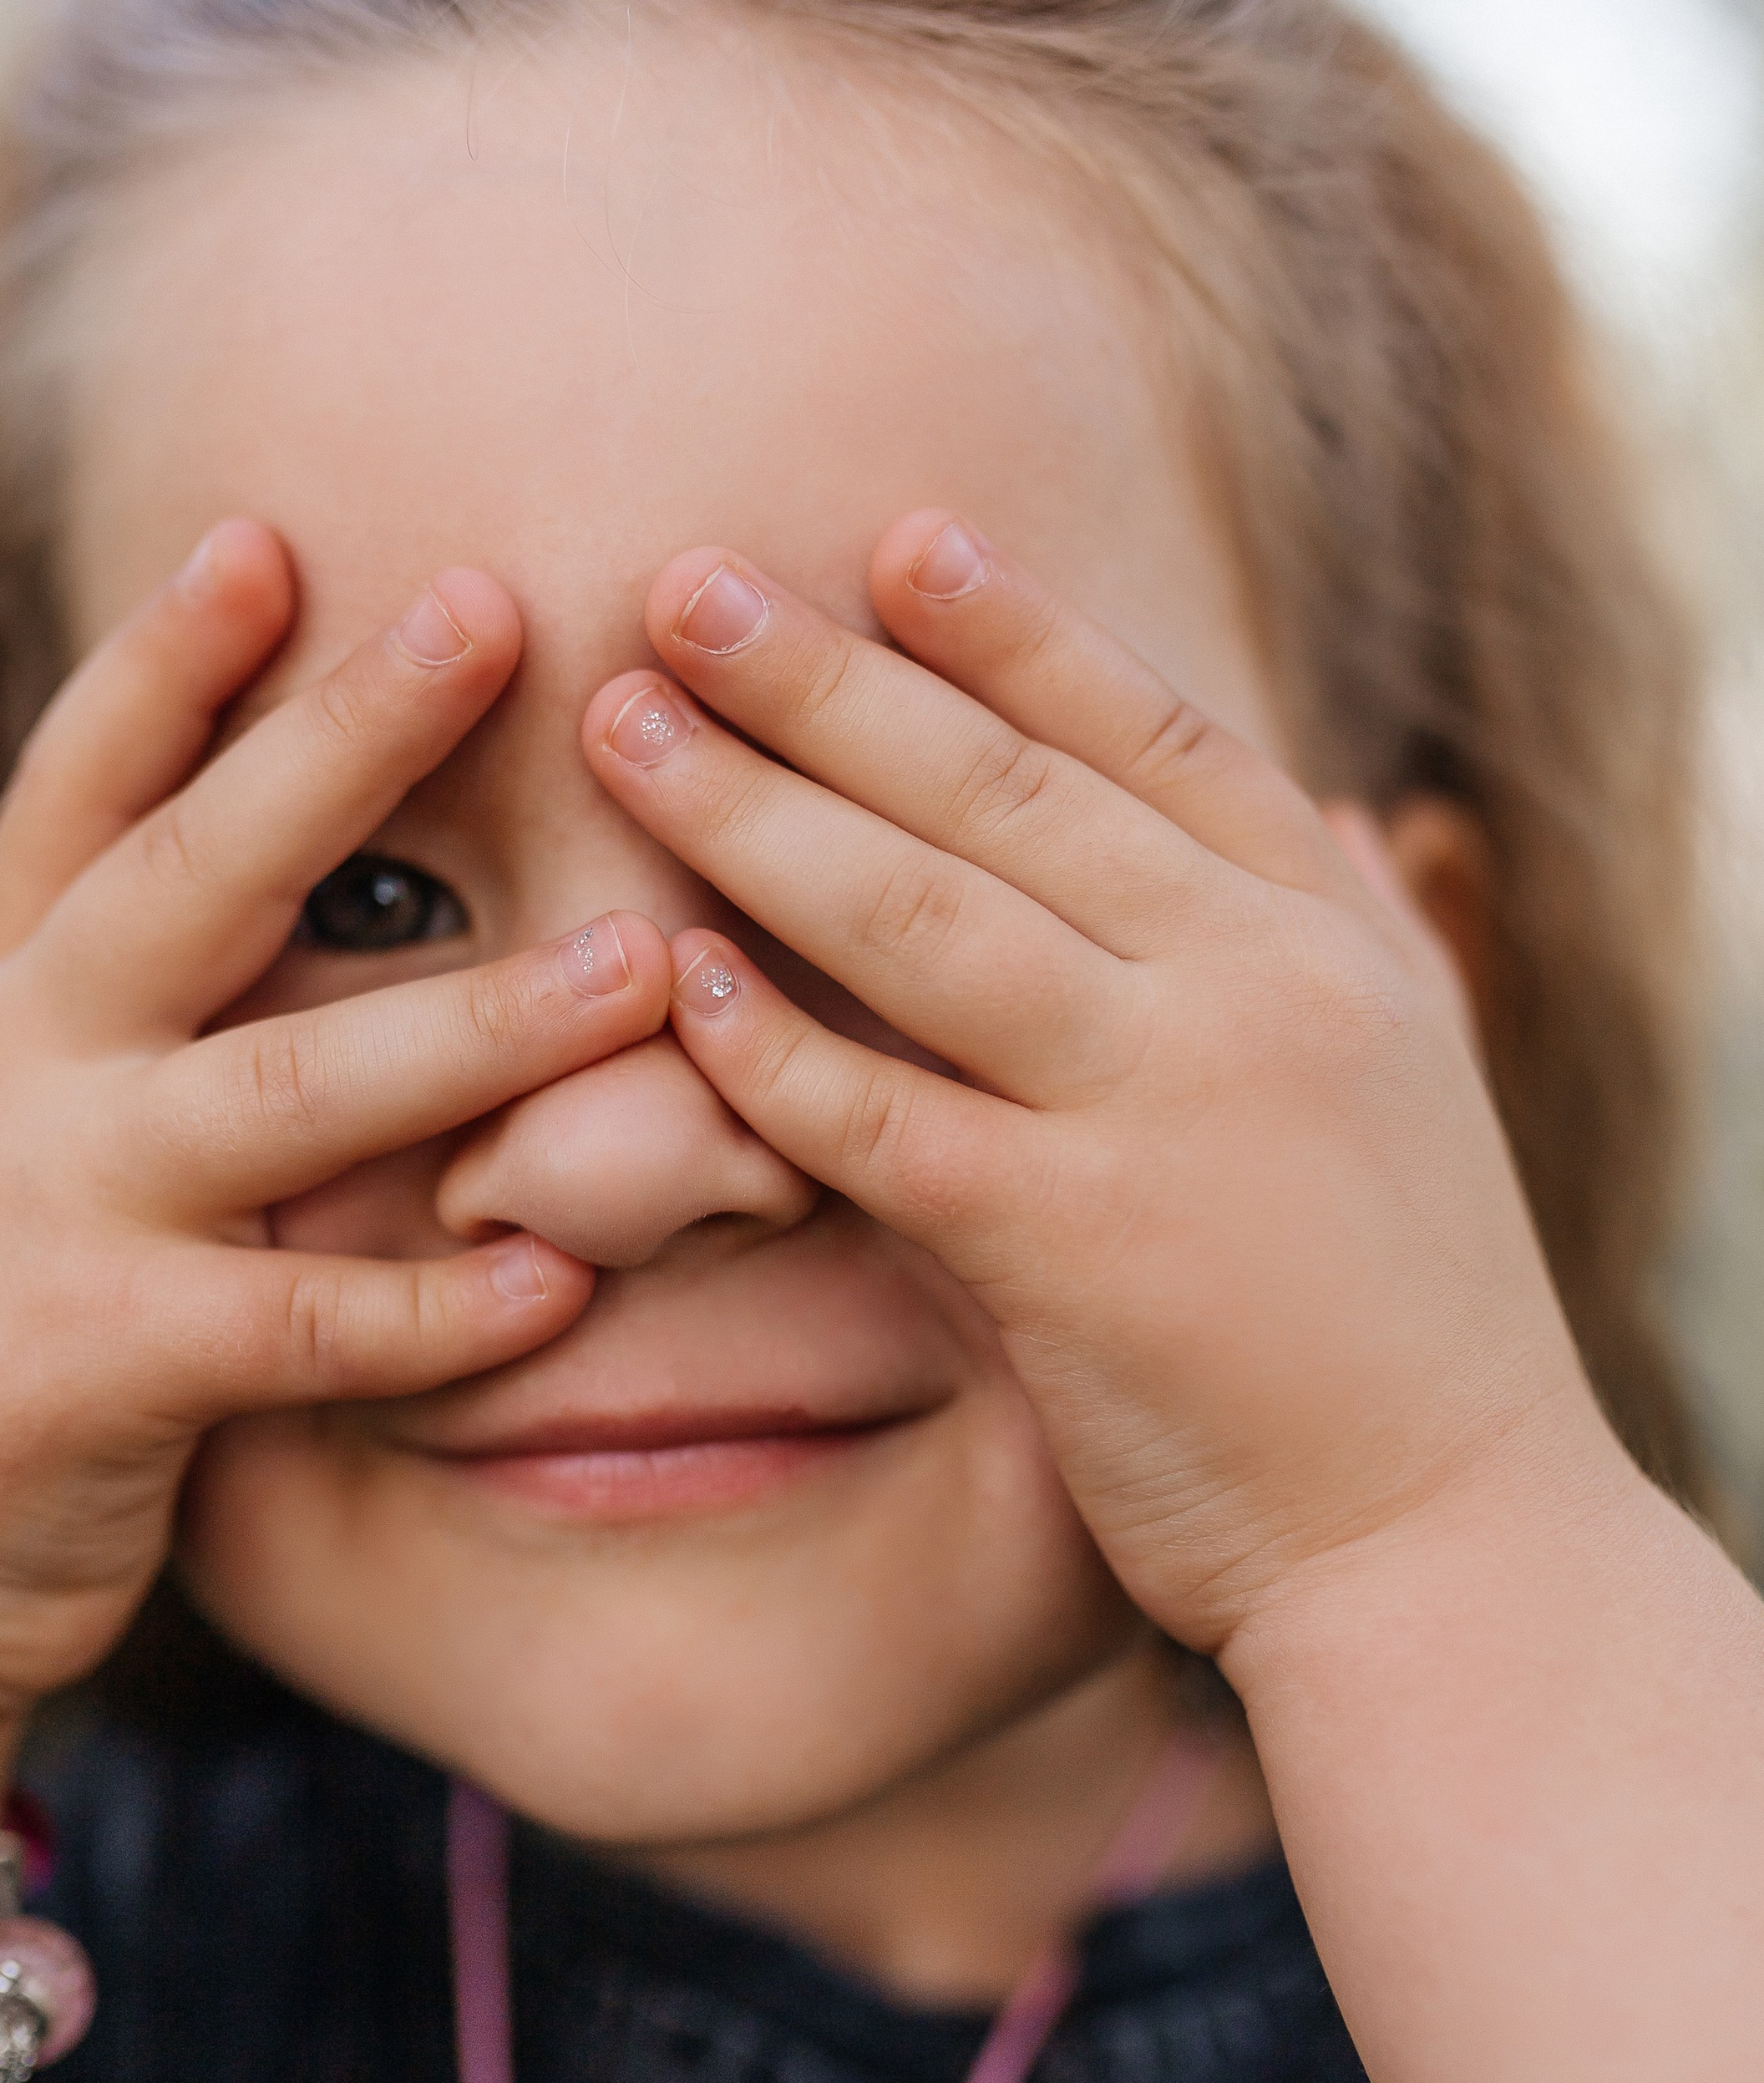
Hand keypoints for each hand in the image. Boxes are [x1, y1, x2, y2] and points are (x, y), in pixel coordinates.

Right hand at [0, 524, 668, 1704]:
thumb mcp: (26, 1128)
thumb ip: (136, 1018)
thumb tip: (305, 891)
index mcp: (9, 1002)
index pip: (82, 793)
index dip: (167, 659)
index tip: (270, 533)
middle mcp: (15, 1070)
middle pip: (193, 872)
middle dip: (342, 737)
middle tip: (492, 606)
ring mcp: (49, 1208)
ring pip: (288, 1087)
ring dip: (475, 1027)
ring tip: (636, 973)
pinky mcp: (98, 1361)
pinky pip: (304, 1321)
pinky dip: (436, 1304)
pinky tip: (559, 1278)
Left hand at [583, 513, 1601, 1656]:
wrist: (1458, 1543)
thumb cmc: (1416, 1324)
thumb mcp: (1428, 1082)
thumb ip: (1373, 934)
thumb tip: (1354, 820)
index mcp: (1328, 936)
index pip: (1153, 738)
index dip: (1016, 632)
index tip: (894, 539)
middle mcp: (1251, 990)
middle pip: (1003, 791)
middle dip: (829, 679)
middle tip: (683, 586)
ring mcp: (1163, 1111)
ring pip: (923, 917)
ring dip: (757, 809)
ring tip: (625, 725)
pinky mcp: (1074, 1249)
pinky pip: (884, 1119)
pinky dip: (772, 1048)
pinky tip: (674, 980)